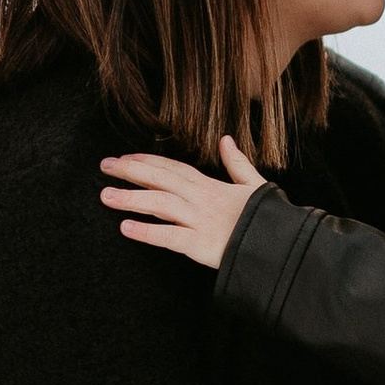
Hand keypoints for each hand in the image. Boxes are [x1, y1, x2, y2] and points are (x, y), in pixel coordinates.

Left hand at [100, 137, 268, 269]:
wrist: (279, 245)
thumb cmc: (265, 218)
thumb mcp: (254, 184)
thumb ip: (237, 162)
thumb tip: (225, 139)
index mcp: (210, 185)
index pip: (173, 168)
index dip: (148, 160)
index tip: (125, 157)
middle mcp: (201, 199)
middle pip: (160, 180)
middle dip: (131, 171)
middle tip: (105, 167)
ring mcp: (199, 221)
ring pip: (160, 205)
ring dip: (131, 199)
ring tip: (106, 196)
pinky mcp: (199, 245)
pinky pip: (169, 237)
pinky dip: (147, 232)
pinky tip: (126, 228)